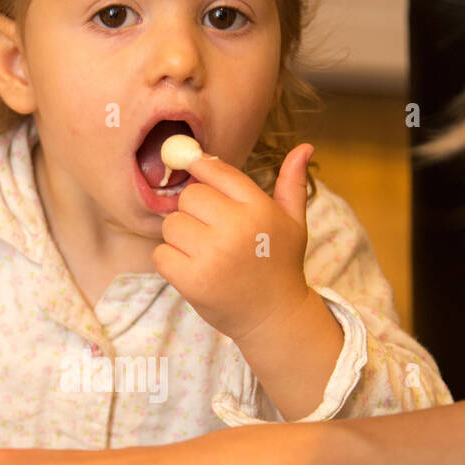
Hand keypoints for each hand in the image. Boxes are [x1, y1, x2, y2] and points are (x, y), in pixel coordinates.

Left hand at [152, 144, 313, 346]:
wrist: (274, 317)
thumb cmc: (280, 265)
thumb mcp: (293, 223)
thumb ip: (292, 184)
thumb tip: (304, 146)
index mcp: (258, 209)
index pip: (216, 171)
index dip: (200, 168)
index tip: (194, 170)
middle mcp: (236, 228)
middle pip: (189, 196)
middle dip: (193, 211)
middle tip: (209, 231)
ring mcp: (212, 255)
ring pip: (171, 224)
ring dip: (179, 237)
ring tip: (201, 252)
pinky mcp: (193, 280)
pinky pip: (161, 254)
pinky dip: (170, 261)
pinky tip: (191, 269)